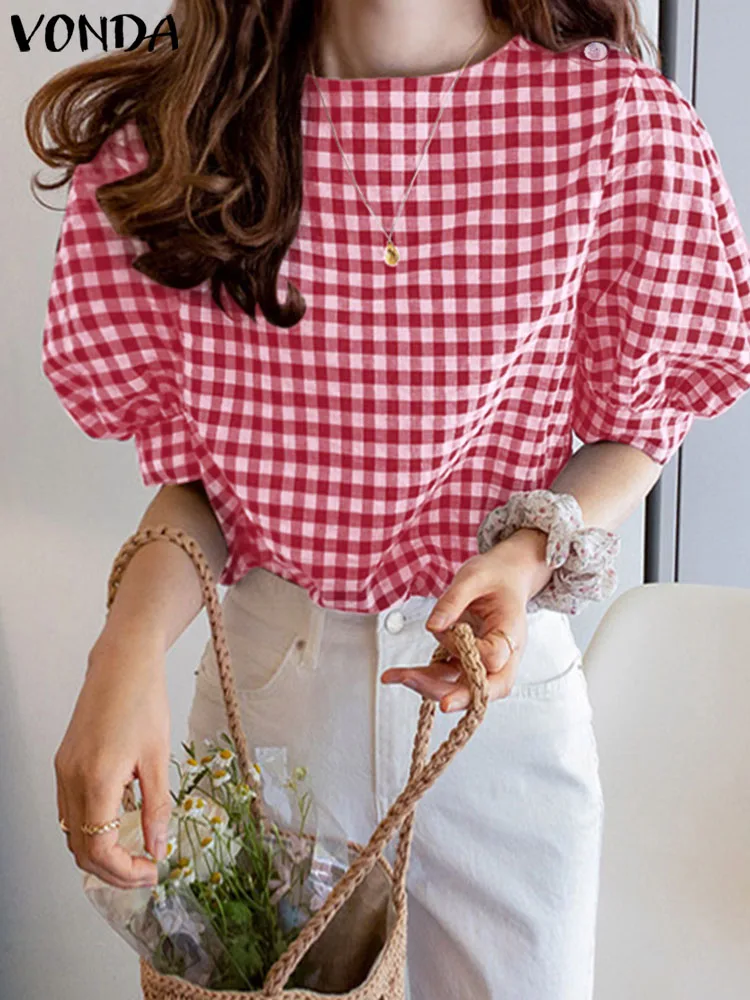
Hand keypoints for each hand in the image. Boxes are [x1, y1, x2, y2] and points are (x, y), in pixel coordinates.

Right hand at [54, 631, 172, 888]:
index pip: (99, 849)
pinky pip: (70, 811)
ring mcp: (63, 771)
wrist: (122, 663)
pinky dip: (90, 829)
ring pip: (72, 833)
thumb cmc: (144, 701)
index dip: (124, 871)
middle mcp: (72, 779)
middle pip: (81, 849)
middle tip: (146, 871)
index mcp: (97, 780)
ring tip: (135, 854)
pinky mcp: (64, 763)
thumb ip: (156, 807)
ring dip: (100, 853)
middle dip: (113, 870)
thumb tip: (157, 847)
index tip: (153, 870)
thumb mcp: (158, 757)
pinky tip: (119, 824)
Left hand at [381, 529, 550, 712]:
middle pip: (484, 688)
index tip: (454, 635)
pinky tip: (398, 674)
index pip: (495, 656)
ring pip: (460, 687)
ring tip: (396, 676)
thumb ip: (453, 601)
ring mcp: (484, 663)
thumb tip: (433, 626)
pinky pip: (446, 677)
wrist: (505, 579)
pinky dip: (423, 677)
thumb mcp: (473, 577)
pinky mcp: (467, 663)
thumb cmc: (495, 578)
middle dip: (455, 694)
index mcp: (511, 632)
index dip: (473, 654)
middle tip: (427, 691)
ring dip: (428, 686)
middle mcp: (503, 656)